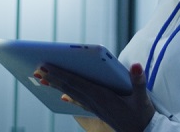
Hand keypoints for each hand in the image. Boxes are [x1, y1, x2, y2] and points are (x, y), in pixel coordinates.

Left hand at [33, 63, 153, 131]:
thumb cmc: (143, 115)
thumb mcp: (142, 97)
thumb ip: (138, 80)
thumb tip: (136, 64)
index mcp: (102, 96)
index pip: (76, 82)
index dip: (60, 74)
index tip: (46, 66)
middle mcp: (95, 102)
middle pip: (69, 87)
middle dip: (52, 78)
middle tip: (36, 70)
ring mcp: (95, 107)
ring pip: (72, 94)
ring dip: (57, 86)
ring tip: (42, 80)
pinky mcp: (98, 111)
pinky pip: (80, 102)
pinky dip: (70, 97)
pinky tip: (63, 97)